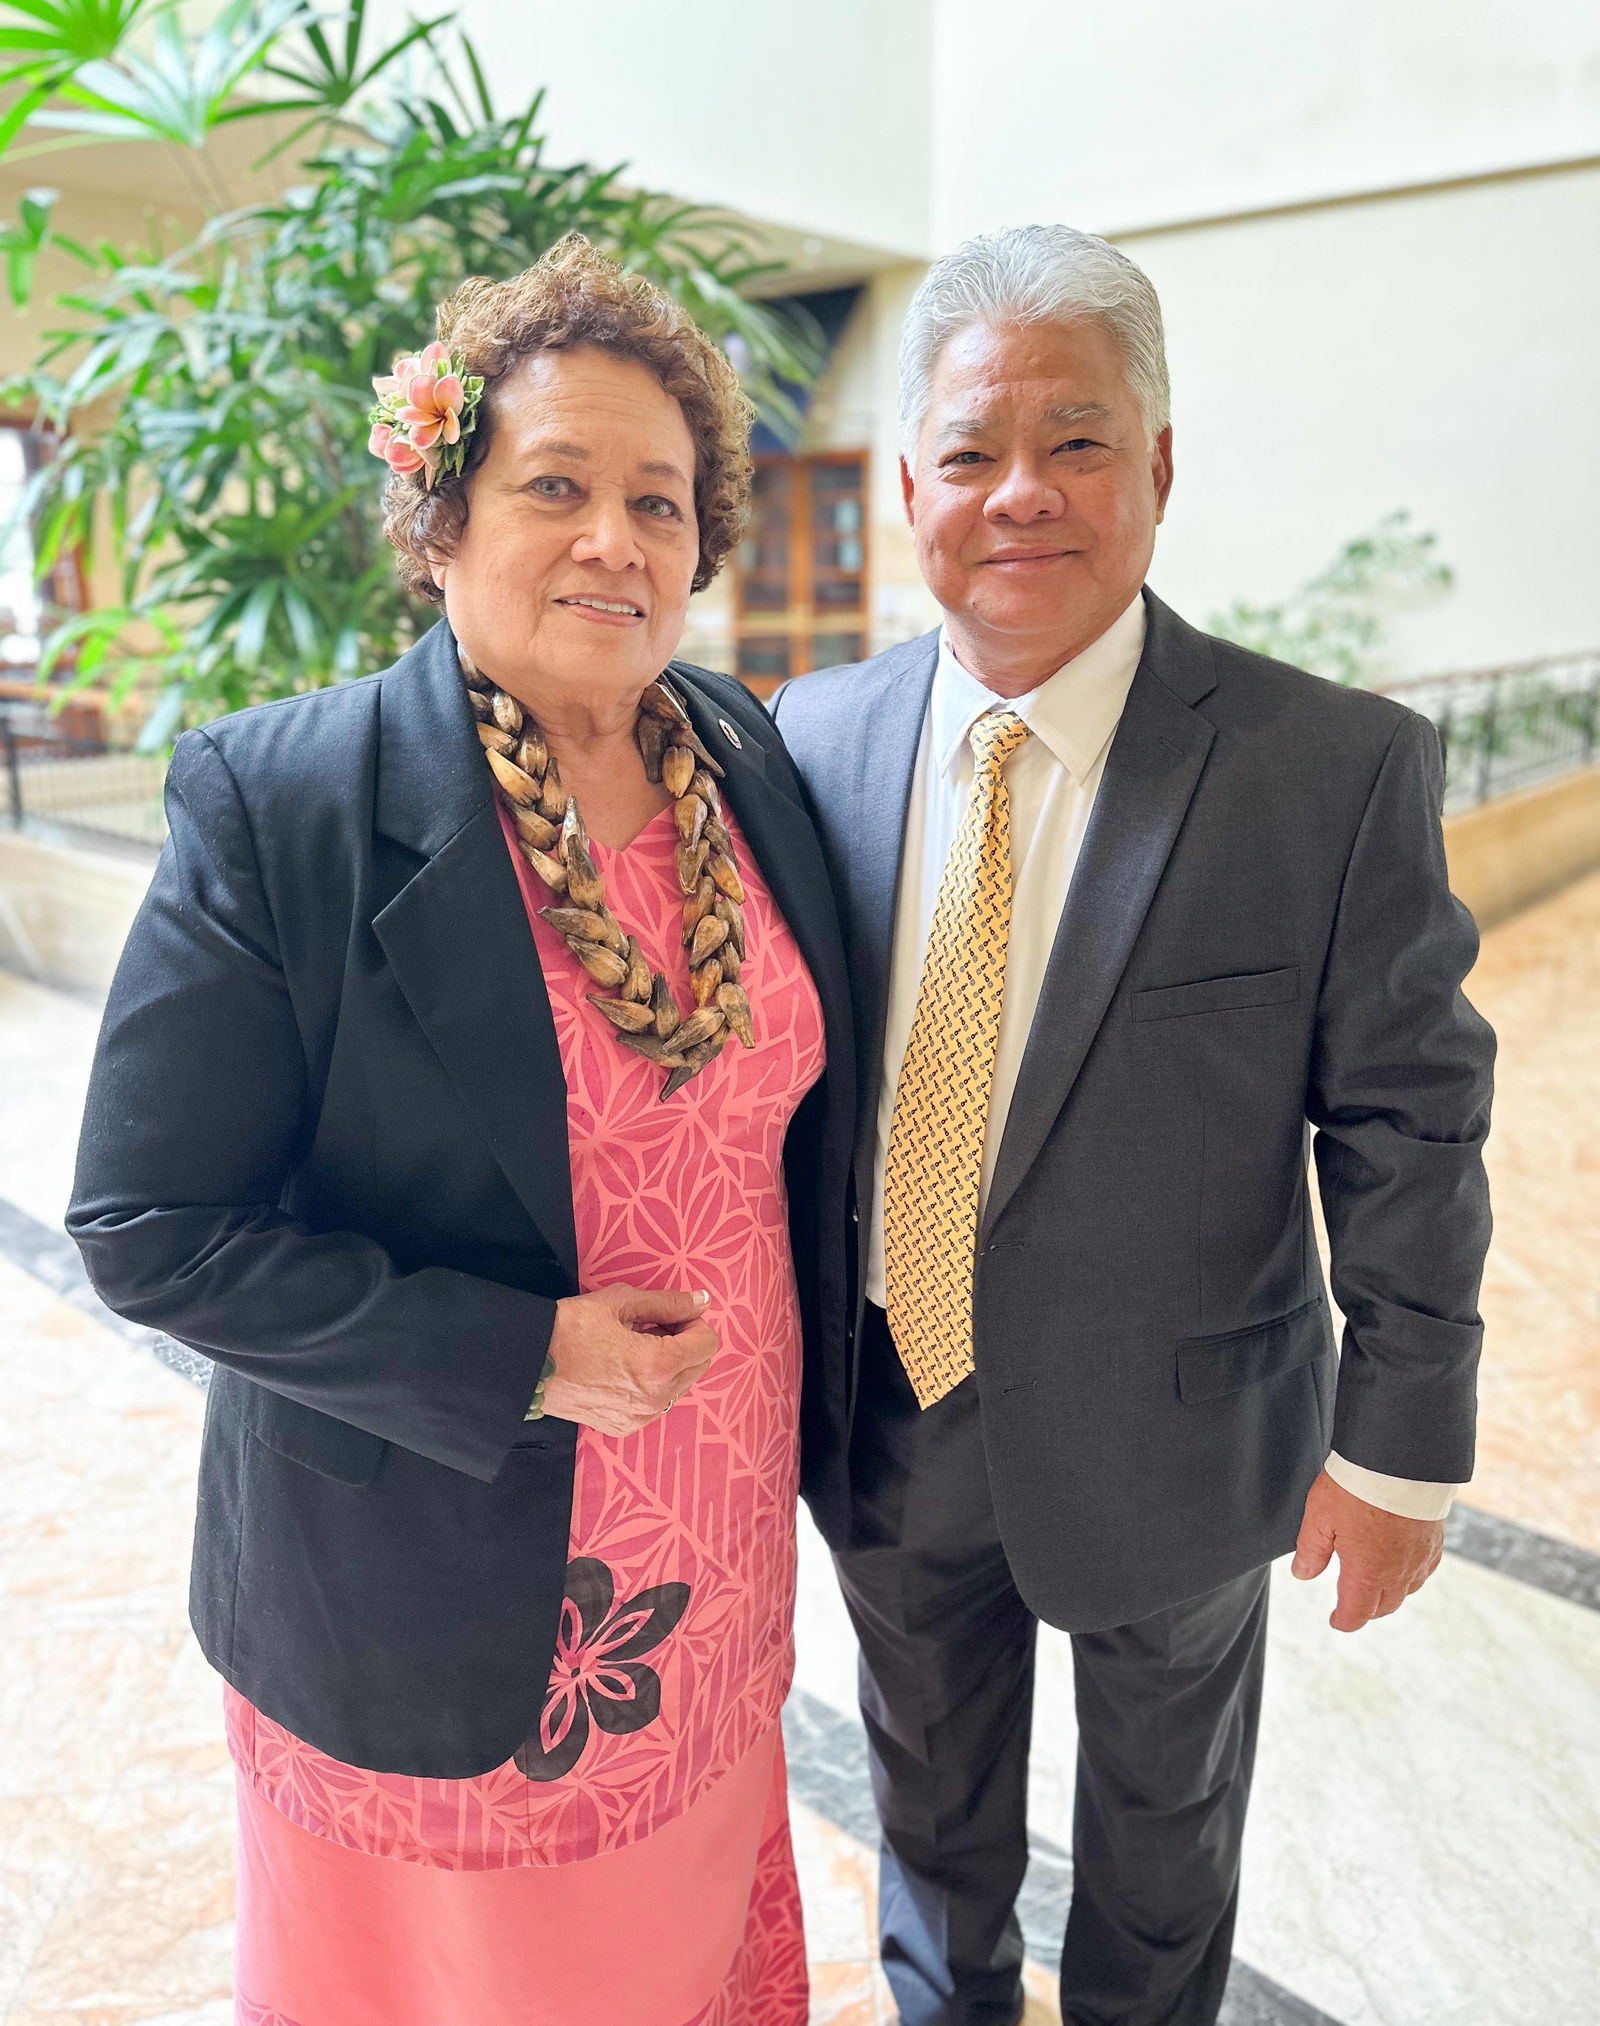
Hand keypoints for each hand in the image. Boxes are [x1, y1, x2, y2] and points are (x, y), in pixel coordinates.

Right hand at [541, 1285, 717, 1437]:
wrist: (525, 1364)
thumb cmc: (571, 1328)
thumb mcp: (621, 1303)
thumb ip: (668, 1303)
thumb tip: (702, 1301)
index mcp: (658, 1367)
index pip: (707, 1344)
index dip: (694, 1322)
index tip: (672, 1313)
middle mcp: (655, 1400)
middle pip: (698, 1367)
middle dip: (685, 1343)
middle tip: (654, 1326)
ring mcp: (640, 1418)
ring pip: (679, 1387)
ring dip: (671, 1364)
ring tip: (636, 1346)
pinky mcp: (623, 1427)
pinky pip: (656, 1403)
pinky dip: (652, 1384)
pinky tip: (624, 1368)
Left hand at [1291, 1468, 1443, 1630]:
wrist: (1401, 1461)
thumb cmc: (1358, 1486)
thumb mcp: (1320, 1516)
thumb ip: (1311, 1550)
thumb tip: (1303, 1574)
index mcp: (1367, 1573)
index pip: (1356, 1613)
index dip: (1343, 1621)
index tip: (1336, 1620)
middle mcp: (1398, 1572)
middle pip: (1383, 1606)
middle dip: (1365, 1609)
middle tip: (1351, 1605)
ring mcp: (1420, 1558)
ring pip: (1406, 1590)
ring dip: (1388, 1594)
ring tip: (1374, 1586)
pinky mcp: (1435, 1541)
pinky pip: (1424, 1570)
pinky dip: (1410, 1575)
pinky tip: (1401, 1564)